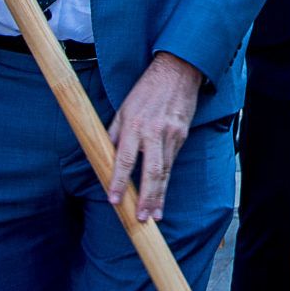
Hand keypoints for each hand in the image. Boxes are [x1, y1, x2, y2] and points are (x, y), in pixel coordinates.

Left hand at [108, 54, 204, 221]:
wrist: (177, 72)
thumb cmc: (146, 90)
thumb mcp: (123, 108)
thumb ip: (115, 134)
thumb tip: (106, 156)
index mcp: (134, 125)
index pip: (125, 160)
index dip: (119, 182)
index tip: (114, 201)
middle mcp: (153, 132)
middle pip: (151, 171)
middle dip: (147, 198)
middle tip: (142, 218)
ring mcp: (171, 135)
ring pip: (165, 171)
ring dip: (159, 195)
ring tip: (155, 215)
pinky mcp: (183, 136)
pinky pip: (172, 161)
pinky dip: (166, 179)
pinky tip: (162, 194)